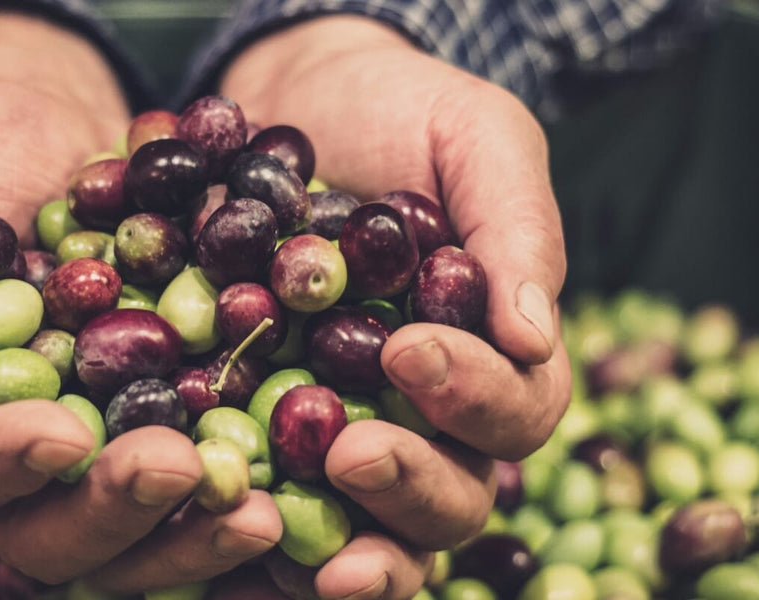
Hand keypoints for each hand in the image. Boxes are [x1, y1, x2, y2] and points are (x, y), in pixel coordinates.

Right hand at [0, 10, 280, 587]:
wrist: (58, 126)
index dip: (0, 461)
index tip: (62, 433)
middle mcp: (15, 455)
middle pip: (47, 531)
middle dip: (113, 509)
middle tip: (176, 465)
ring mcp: (99, 450)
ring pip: (132, 536)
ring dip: (190, 533)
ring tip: (254, 509)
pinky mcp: (169, 426)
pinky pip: (201, 484)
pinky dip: (243, 491)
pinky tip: (294, 474)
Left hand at [223, 16, 571, 598]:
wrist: (297, 101)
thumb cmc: (404, 113)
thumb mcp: (476, 138)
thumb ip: (516, 228)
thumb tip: (533, 335)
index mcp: (494, 355)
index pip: (516, 409)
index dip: (474, 397)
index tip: (409, 349)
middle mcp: (428, 413)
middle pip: (451, 496)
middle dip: (409, 487)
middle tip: (352, 454)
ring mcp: (347, 429)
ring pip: (369, 525)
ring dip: (342, 545)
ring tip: (299, 543)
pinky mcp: (262, 431)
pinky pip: (272, 503)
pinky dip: (257, 535)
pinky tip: (225, 537)